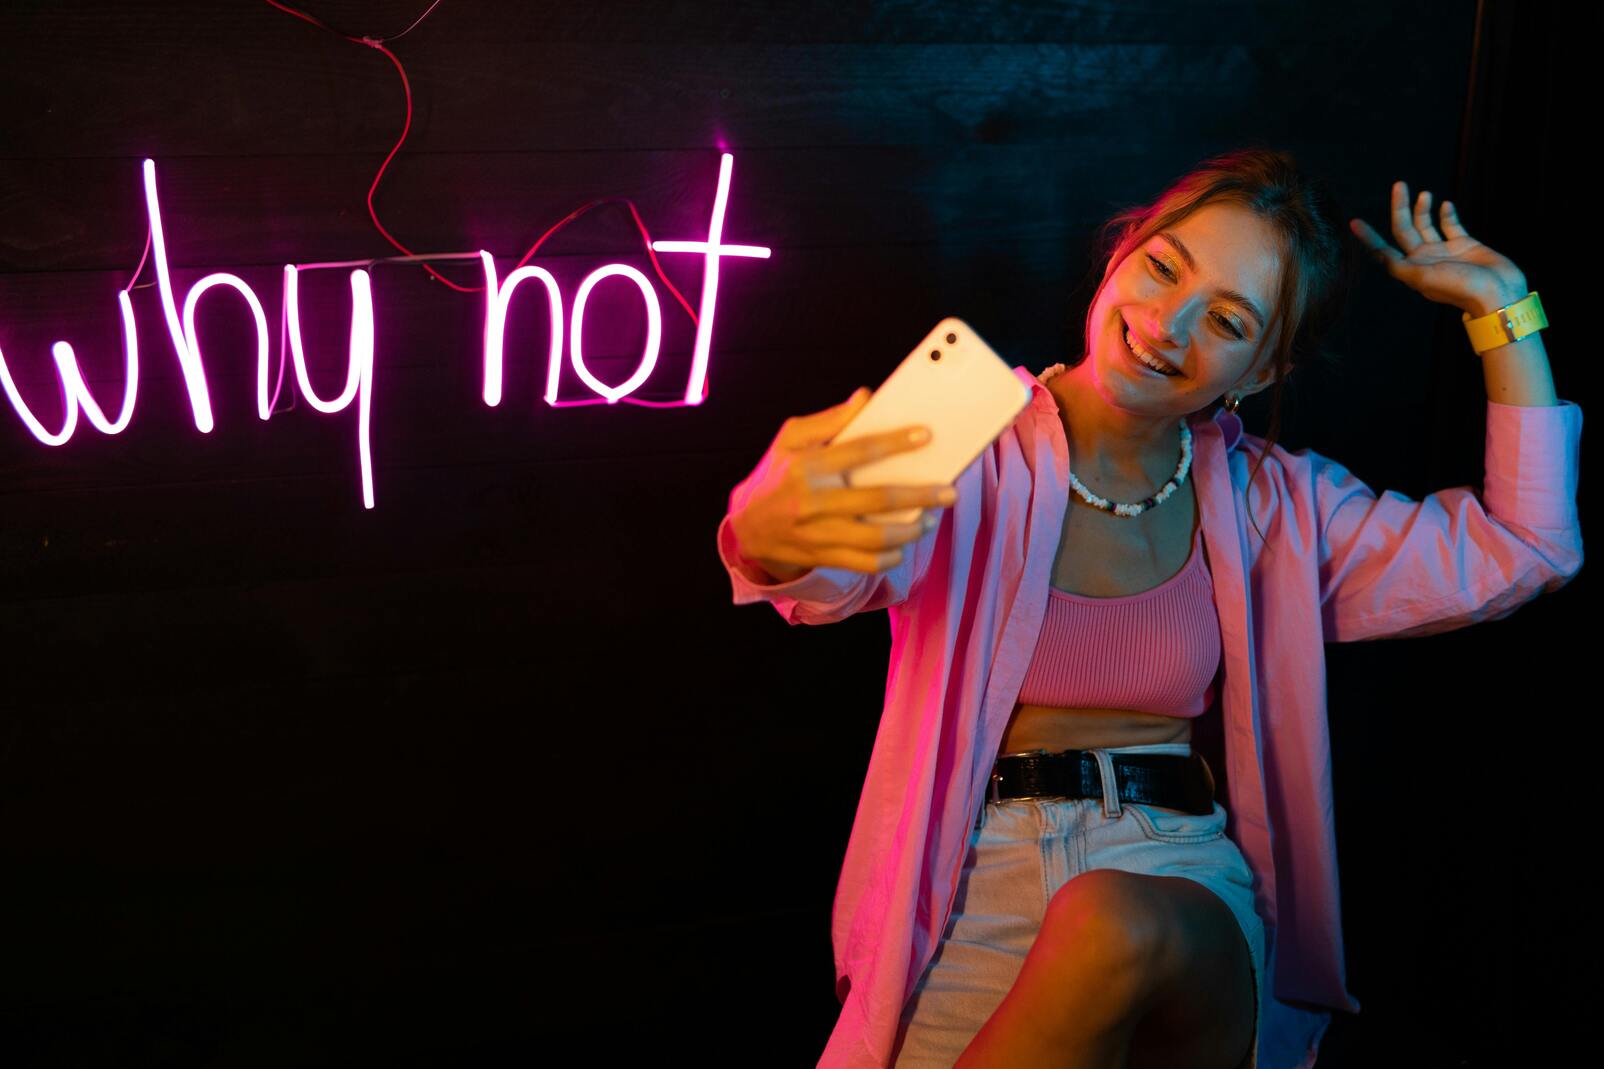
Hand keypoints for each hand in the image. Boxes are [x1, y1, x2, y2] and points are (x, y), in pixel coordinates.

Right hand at [730, 387, 954, 575]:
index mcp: (808, 466)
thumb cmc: (775, 475)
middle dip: (920, 496)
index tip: (926, 436)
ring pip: (875, 539)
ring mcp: (817, 533)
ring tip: (930, 520)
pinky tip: (902, 547)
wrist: (745, 527)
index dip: (895, 442)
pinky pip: (862, 564)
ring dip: (910, 531)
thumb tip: (865, 398)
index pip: (859, 450)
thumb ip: (829, 419)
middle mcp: (813, 501)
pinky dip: (887, 558)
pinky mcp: (820, 556)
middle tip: (949, 492)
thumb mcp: (791, 438)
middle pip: (877, 500)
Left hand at [1349, 180, 1527, 314]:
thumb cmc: (1459, 288)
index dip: (1368, 237)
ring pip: (1427, 225)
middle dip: (1400, 208)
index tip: (1354, 222)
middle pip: (1405, 230)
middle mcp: (1424, 259)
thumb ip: (1398, 267)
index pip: (1383, 250)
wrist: (1497, 293)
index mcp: (1411, 269)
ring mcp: (1444, 251)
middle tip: (1399, 185)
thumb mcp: (1422, 279)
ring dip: (1422, 209)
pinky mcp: (1465, 245)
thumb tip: (1378, 254)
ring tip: (1423, 194)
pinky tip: (1445, 205)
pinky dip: (1446, 215)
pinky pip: (1451, 226)